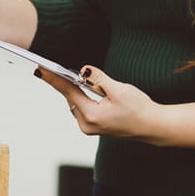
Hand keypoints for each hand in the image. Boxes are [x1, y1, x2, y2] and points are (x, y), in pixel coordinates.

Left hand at [34, 65, 162, 142]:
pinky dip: (82, 97)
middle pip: (70, 97)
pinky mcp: (95, 127)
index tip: (41, 69)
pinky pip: (82, 108)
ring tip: (77, 77)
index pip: (68, 91)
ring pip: (76, 102)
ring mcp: (90, 128)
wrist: (153, 126)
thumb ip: (98, 79)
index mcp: (92, 115)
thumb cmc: (139, 109)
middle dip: (66, 82)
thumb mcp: (119, 89)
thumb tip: (83, 71)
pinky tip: (85, 88)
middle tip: (55, 67)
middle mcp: (87, 124)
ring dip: (76, 90)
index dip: (54, 79)